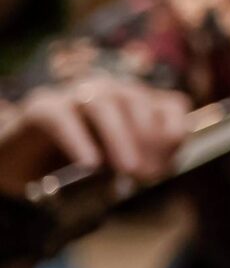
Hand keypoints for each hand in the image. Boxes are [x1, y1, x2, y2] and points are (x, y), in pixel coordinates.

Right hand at [0, 74, 189, 187]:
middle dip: (149, 139)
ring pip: (104, 103)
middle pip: (138, 101)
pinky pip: (62, 117)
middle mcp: (108, 91)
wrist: (15, 164)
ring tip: (128, 170)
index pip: (172, 104)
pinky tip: (91, 164)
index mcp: (134, 102)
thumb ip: (137, 164)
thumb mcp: (112, 167)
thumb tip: (156, 169)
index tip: (167, 168)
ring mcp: (72, 94)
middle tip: (147, 176)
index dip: (175, 133)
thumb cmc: (71, 164)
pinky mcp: (41, 107)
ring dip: (122, 137)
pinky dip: (79, 139)